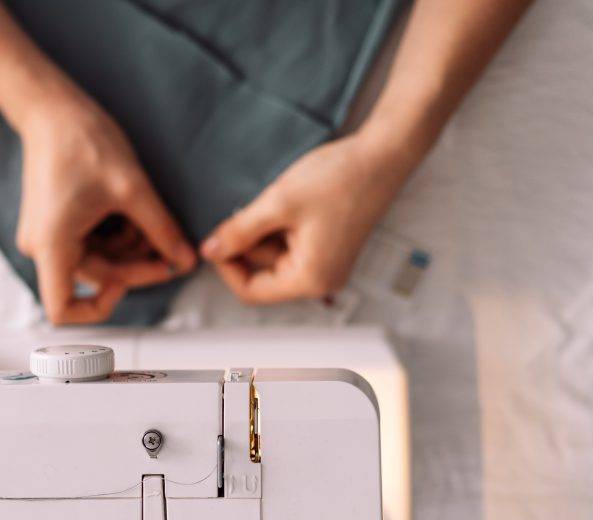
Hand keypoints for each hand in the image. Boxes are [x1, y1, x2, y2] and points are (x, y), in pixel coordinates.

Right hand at [16, 98, 196, 323]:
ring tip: (153, 223)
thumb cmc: (81, 140)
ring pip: (98, 262)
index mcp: (52, 244)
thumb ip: (161, 230)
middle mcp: (43, 246)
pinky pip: (91, 244)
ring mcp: (48, 235)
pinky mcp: (56, 224)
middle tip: (171, 250)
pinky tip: (134, 214)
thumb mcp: (132, 189)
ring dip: (130, 249)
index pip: (62, 310)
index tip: (126, 286)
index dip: (97, 309)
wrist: (52, 108)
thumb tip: (185, 260)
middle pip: (94, 280)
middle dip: (136, 266)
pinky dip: (117, 236)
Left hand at [200, 132, 415, 303]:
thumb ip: (239, 232)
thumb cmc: (340, 178)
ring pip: (273, 257)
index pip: (251, 291)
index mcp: (310, 279)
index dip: (227, 267)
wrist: (382, 155)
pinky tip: (290, 203)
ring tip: (280, 201)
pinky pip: (290, 245)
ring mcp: (326, 265)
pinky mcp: (327, 248)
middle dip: (250, 242)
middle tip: (254, 208)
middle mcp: (321, 280)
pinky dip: (280, 226)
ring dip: (265, 230)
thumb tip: (210, 251)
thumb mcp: (278, 204)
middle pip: (262, 274)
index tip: (216, 240)